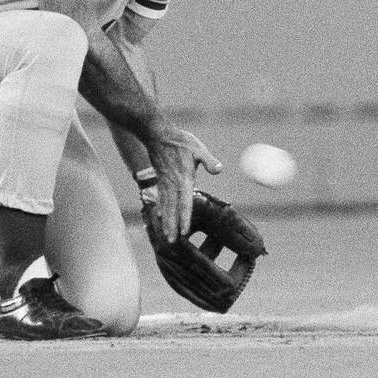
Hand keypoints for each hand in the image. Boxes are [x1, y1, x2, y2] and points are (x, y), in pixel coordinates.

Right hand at [146, 127, 221, 241]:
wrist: (158, 135)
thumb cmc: (181, 141)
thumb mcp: (198, 148)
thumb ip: (209, 161)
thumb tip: (219, 169)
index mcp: (184, 180)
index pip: (185, 203)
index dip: (184, 218)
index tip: (183, 232)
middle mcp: (173, 185)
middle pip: (173, 210)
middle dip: (172, 227)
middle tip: (171, 243)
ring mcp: (165, 184)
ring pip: (166, 207)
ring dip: (166, 223)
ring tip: (166, 237)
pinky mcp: (161, 181)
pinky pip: (161, 200)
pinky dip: (161, 211)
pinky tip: (160, 219)